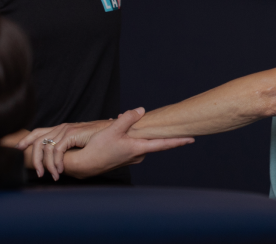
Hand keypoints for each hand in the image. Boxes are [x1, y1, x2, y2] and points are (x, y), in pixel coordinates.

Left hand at [15, 120, 109, 179]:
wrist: (116, 133)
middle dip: (32, 156)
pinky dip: (56, 162)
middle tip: (37, 172)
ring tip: (50, 175)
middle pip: (36, 137)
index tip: (17, 150)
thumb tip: (56, 162)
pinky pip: (57, 149)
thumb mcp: (80, 146)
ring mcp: (67, 129)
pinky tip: (60, 171)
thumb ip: (68, 150)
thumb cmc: (101, 141)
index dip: (26, 139)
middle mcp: (62, 128)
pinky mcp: (73, 132)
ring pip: (45, 145)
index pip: (38, 132)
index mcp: (62, 129)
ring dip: (45, 164)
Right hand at [58, 108, 194, 178]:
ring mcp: (132, 158)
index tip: (192, 139)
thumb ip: (128, 118)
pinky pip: (132, 145)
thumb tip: (141, 110)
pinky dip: (128, 137)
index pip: (163, 145)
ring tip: (120, 123)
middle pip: (151, 141)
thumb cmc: (98, 148)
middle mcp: (138, 156)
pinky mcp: (125, 158)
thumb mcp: (113, 129)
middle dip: (150, 130)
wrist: (84, 165)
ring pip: (140, 142)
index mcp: (139, 149)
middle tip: (146, 120)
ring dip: (135, 132)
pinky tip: (116, 133)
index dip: (178, 141)